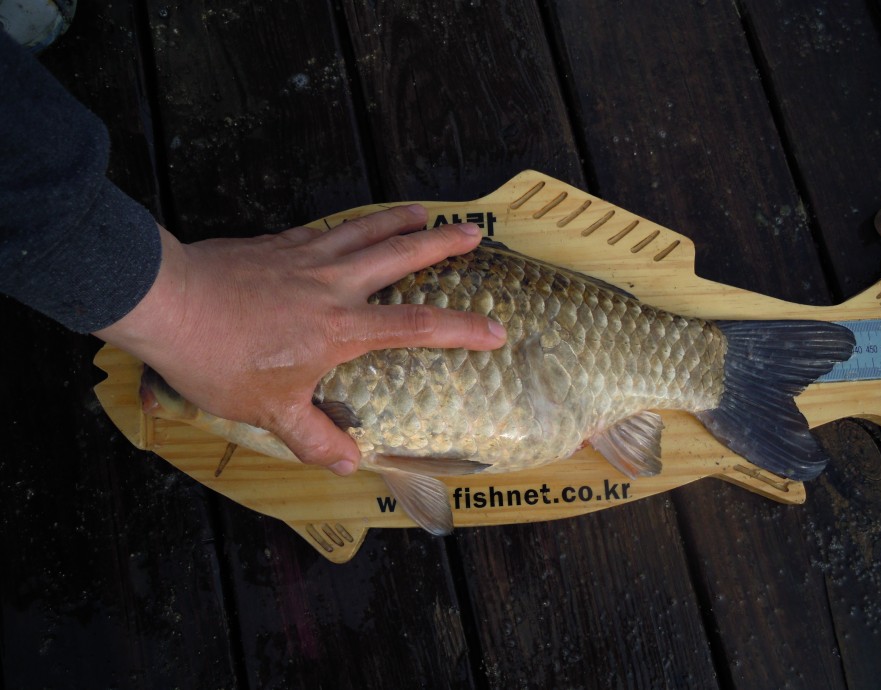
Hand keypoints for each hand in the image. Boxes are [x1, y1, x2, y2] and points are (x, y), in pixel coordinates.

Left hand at [95, 205, 506, 474]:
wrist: (169, 304)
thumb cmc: (221, 360)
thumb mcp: (269, 411)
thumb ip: (315, 438)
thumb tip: (349, 465)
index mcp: (341, 329)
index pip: (417, 327)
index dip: (462, 329)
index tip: (496, 330)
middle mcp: (334, 287)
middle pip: (400, 258)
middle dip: (442, 246)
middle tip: (474, 232)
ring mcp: (306, 259)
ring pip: (367, 231)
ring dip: (401, 220)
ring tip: (426, 212)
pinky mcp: (278, 244)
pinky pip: (326, 229)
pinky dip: (349, 224)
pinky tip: (354, 223)